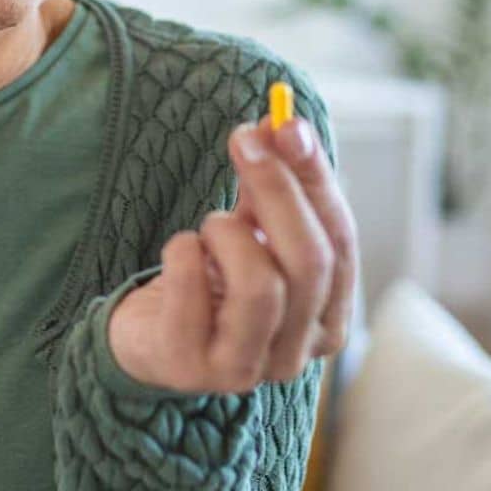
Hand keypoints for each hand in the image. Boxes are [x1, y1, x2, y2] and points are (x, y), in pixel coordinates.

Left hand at [107, 114, 357, 394]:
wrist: (149, 336)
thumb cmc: (215, 280)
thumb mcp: (254, 229)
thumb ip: (275, 181)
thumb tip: (283, 121)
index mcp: (327, 317)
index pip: (340, 242)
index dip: (316, 180)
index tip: (288, 125)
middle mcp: (296, 353)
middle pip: (309, 262)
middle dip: (277, 189)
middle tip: (243, 139)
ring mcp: (244, 368)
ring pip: (262, 286)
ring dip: (228, 233)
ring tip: (208, 227)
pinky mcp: (188, 367)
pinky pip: (194, 296)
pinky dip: (184, 254)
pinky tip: (180, 251)